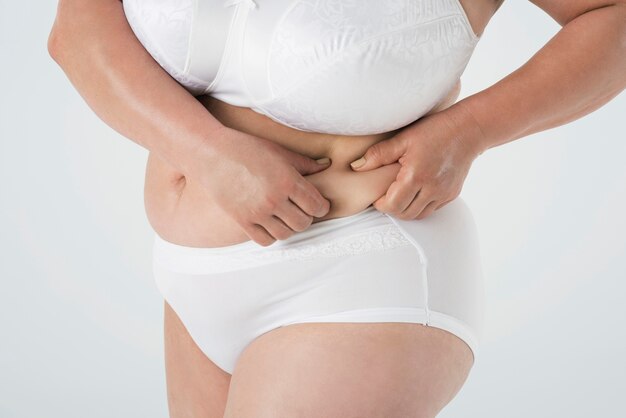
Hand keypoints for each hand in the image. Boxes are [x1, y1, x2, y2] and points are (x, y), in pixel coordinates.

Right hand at [186, 126, 332, 245]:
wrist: (212, 154)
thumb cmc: (247, 148)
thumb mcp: (279, 151)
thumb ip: (304, 163)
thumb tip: (327, 164)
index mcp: (288, 180)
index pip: (316, 205)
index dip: (321, 207)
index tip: (318, 205)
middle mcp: (275, 198)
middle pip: (303, 223)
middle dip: (306, 218)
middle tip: (301, 211)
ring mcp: (258, 212)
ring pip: (286, 234)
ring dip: (289, 228)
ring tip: (286, 218)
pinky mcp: (242, 220)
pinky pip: (265, 240)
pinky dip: (271, 236)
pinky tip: (270, 225)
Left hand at [348, 106, 482, 219]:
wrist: (469, 129)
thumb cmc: (434, 130)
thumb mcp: (403, 138)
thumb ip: (378, 154)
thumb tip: (356, 167)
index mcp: (416, 176)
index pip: (392, 206)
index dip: (380, 204)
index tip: (377, 194)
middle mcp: (431, 189)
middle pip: (404, 214)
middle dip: (391, 208)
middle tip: (386, 195)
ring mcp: (443, 194)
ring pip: (418, 215)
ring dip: (406, 209)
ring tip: (400, 194)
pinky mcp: (451, 194)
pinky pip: (432, 209)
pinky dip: (420, 205)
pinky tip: (415, 191)